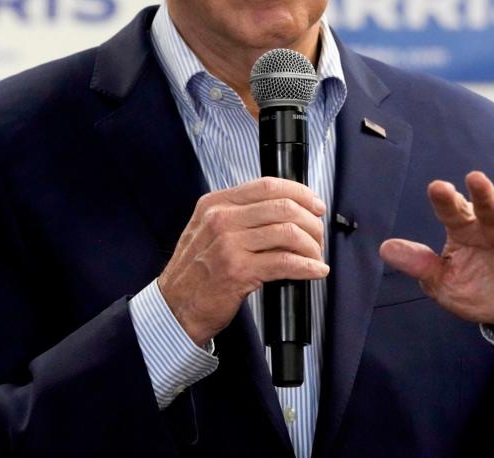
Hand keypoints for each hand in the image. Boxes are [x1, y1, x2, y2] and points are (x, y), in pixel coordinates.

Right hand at [158, 177, 328, 345]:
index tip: (315, 205)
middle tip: (318, 235)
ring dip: (312, 245)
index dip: (300, 192)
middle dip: (311, 222)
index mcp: (215, 204)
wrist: (175, 308)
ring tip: (316, 256)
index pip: (267, 185)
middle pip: (283, 207)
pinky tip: (315, 270)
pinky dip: (307, 266)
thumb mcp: (207, 230)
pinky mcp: (238, 272)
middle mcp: (221, 219)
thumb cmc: (195, 272)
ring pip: (288, 232)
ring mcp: (229, 245)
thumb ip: (238, 214)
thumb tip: (283, 209)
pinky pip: (285, 263)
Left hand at [379, 171, 493, 342]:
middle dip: (481, 193)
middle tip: (474, 178)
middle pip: (486, 207)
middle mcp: (491, 230)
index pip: (453, 211)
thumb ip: (420, 265)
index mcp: (465, 231)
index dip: (446, 200)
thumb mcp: (443, 284)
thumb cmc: (479, 291)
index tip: (437, 188)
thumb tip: (385, 248)